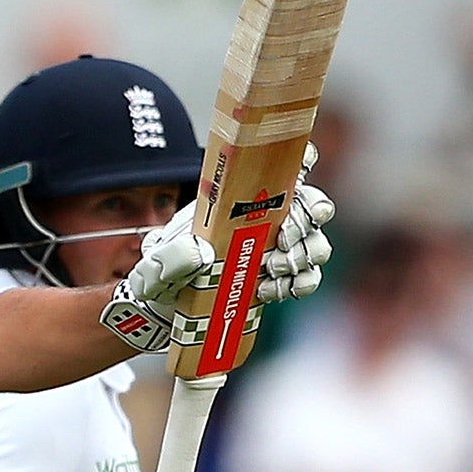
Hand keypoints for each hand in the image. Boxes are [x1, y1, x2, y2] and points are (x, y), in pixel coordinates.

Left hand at [100, 146, 335, 352]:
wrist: (169, 311)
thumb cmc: (165, 275)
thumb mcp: (157, 264)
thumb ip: (172, 256)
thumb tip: (202, 252)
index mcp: (239, 198)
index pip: (280, 167)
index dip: (302, 160)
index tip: (302, 168)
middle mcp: (265, 218)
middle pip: (312, 204)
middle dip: (305, 220)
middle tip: (281, 240)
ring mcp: (277, 249)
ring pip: (315, 242)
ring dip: (302, 255)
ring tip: (272, 269)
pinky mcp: (281, 280)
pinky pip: (308, 277)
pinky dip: (298, 284)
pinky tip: (267, 291)